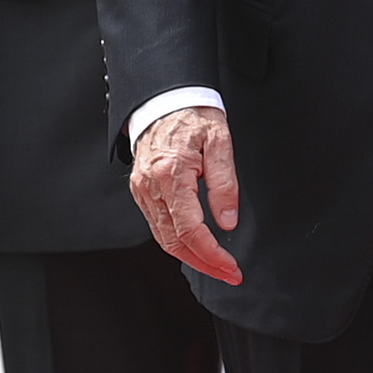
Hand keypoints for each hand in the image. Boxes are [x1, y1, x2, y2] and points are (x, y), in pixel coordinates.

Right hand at [131, 104, 242, 284]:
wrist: (165, 98)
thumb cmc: (193, 115)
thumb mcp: (220, 143)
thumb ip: (224, 184)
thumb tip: (226, 222)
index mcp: (170, 173)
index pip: (190, 230)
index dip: (212, 255)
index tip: (232, 267)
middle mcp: (150, 186)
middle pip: (174, 242)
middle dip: (203, 264)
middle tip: (229, 274)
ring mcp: (142, 189)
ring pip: (163, 238)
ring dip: (190, 257)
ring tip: (216, 265)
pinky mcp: (141, 190)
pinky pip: (157, 225)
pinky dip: (176, 241)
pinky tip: (195, 246)